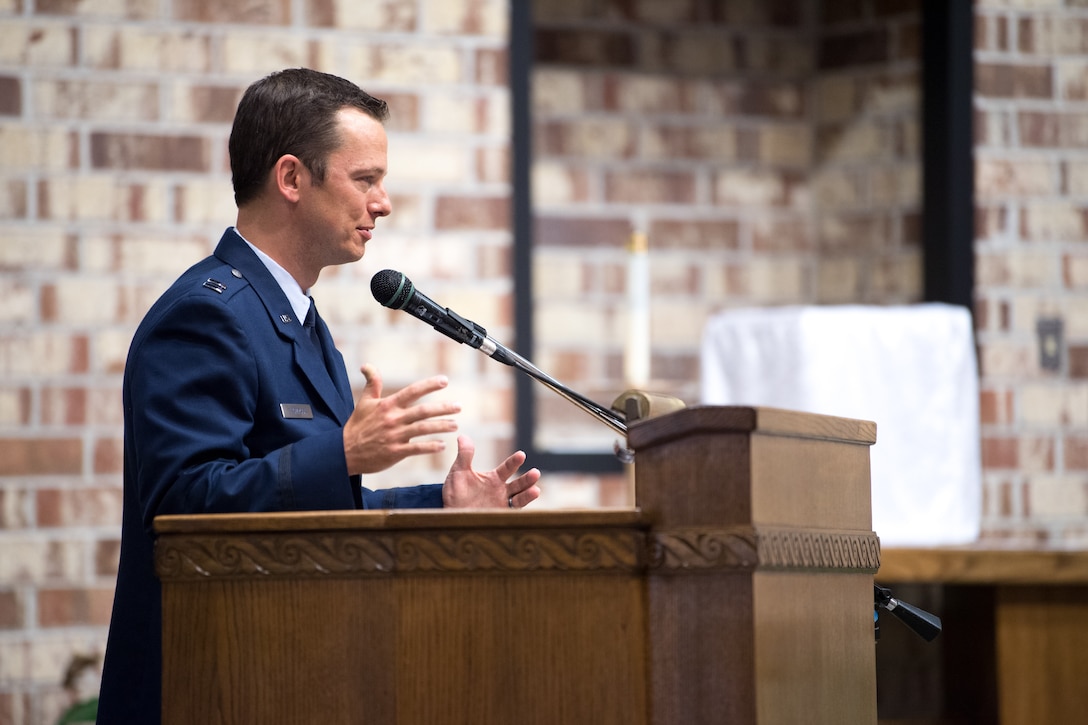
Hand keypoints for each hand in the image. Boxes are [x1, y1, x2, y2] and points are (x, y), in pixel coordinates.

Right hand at [343, 364, 460, 474]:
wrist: (345, 452)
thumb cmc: (357, 426)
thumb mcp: (364, 402)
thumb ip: (372, 383)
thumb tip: (367, 365)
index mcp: (388, 405)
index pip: (412, 391)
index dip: (429, 385)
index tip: (445, 380)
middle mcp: (393, 419)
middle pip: (423, 411)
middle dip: (443, 408)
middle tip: (458, 406)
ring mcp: (395, 436)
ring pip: (423, 429)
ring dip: (441, 426)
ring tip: (455, 425)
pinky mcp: (395, 452)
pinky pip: (416, 448)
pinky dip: (430, 447)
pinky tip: (442, 445)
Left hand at [442, 435, 540, 508]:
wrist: (449, 515)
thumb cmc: (454, 493)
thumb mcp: (458, 472)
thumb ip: (464, 456)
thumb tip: (463, 436)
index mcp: (493, 478)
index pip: (507, 468)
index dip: (514, 461)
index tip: (521, 455)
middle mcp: (501, 490)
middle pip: (518, 484)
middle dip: (527, 479)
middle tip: (536, 473)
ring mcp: (501, 504)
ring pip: (519, 498)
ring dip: (528, 494)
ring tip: (536, 490)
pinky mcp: (500, 517)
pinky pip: (513, 513)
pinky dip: (520, 510)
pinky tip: (525, 508)